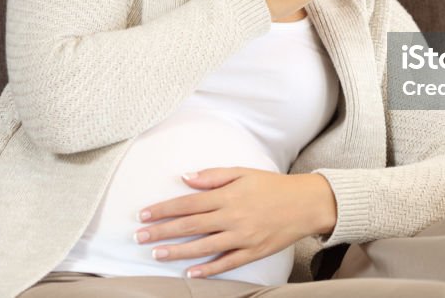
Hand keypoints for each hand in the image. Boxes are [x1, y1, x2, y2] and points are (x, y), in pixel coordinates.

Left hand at [133, 167, 337, 277]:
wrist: (305, 204)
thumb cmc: (272, 185)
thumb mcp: (243, 172)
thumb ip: (213, 176)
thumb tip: (186, 178)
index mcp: (227, 195)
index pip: (188, 203)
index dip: (164, 209)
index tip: (144, 213)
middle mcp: (232, 217)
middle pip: (190, 225)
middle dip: (162, 231)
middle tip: (139, 236)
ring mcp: (242, 237)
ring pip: (203, 246)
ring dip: (177, 251)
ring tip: (156, 253)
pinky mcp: (252, 252)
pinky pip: (226, 263)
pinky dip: (208, 269)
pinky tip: (190, 273)